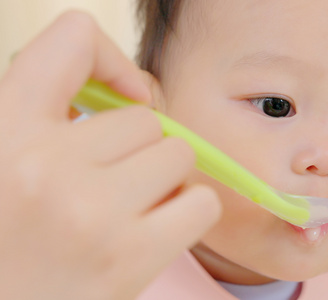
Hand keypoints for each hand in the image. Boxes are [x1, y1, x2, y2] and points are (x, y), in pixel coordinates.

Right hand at [0, 11, 219, 299]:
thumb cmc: (15, 236)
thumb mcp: (9, 159)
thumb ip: (53, 117)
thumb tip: (135, 89)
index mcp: (2, 132)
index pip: (73, 39)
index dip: (112, 59)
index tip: (126, 93)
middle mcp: (42, 165)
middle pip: (146, 118)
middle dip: (138, 149)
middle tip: (107, 186)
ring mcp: (89, 213)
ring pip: (179, 155)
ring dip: (164, 181)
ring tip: (127, 211)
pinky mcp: (129, 259)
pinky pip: (201, 202)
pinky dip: (187, 213)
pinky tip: (153, 232)